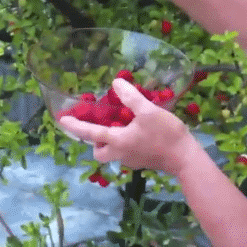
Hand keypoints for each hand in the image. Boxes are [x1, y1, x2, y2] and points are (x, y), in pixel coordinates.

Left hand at [58, 78, 192, 175]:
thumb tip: (115, 83)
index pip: (89, 133)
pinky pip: (127, 154)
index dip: (75, 126)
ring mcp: (131, 161)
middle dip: (95, 141)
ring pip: (112, 154)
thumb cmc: (166, 134)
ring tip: (123, 126)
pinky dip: (126, 144)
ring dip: (111, 142)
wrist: (184, 158)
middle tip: (103, 126)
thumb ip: (131, 97)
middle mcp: (120, 154)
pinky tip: (140, 134)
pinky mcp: (142, 163)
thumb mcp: (148, 111)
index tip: (62, 120)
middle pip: (98, 151)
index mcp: (118, 141)